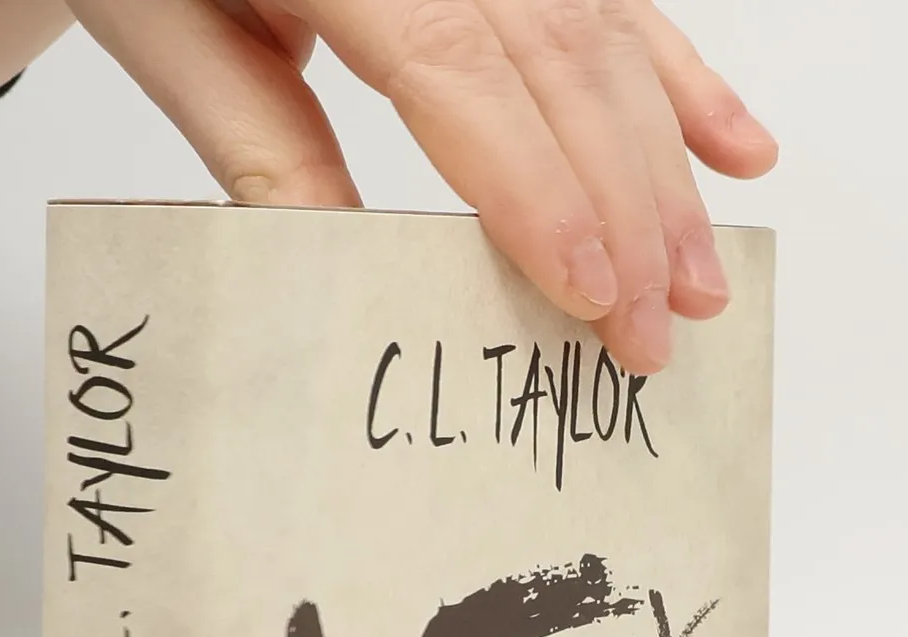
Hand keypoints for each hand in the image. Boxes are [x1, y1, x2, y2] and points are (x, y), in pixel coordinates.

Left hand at [68, 0, 776, 372]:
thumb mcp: (172, 36)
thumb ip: (263, 143)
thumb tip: (353, 272)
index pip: (461, 71)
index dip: (538, 188)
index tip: (588, 291)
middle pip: (561, 65)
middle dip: (624, 210)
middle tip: (653, 333)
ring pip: (606, 41)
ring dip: (667, 167)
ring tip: (698, 278)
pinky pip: (616, 1)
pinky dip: (681, 76)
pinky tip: (735, 146)